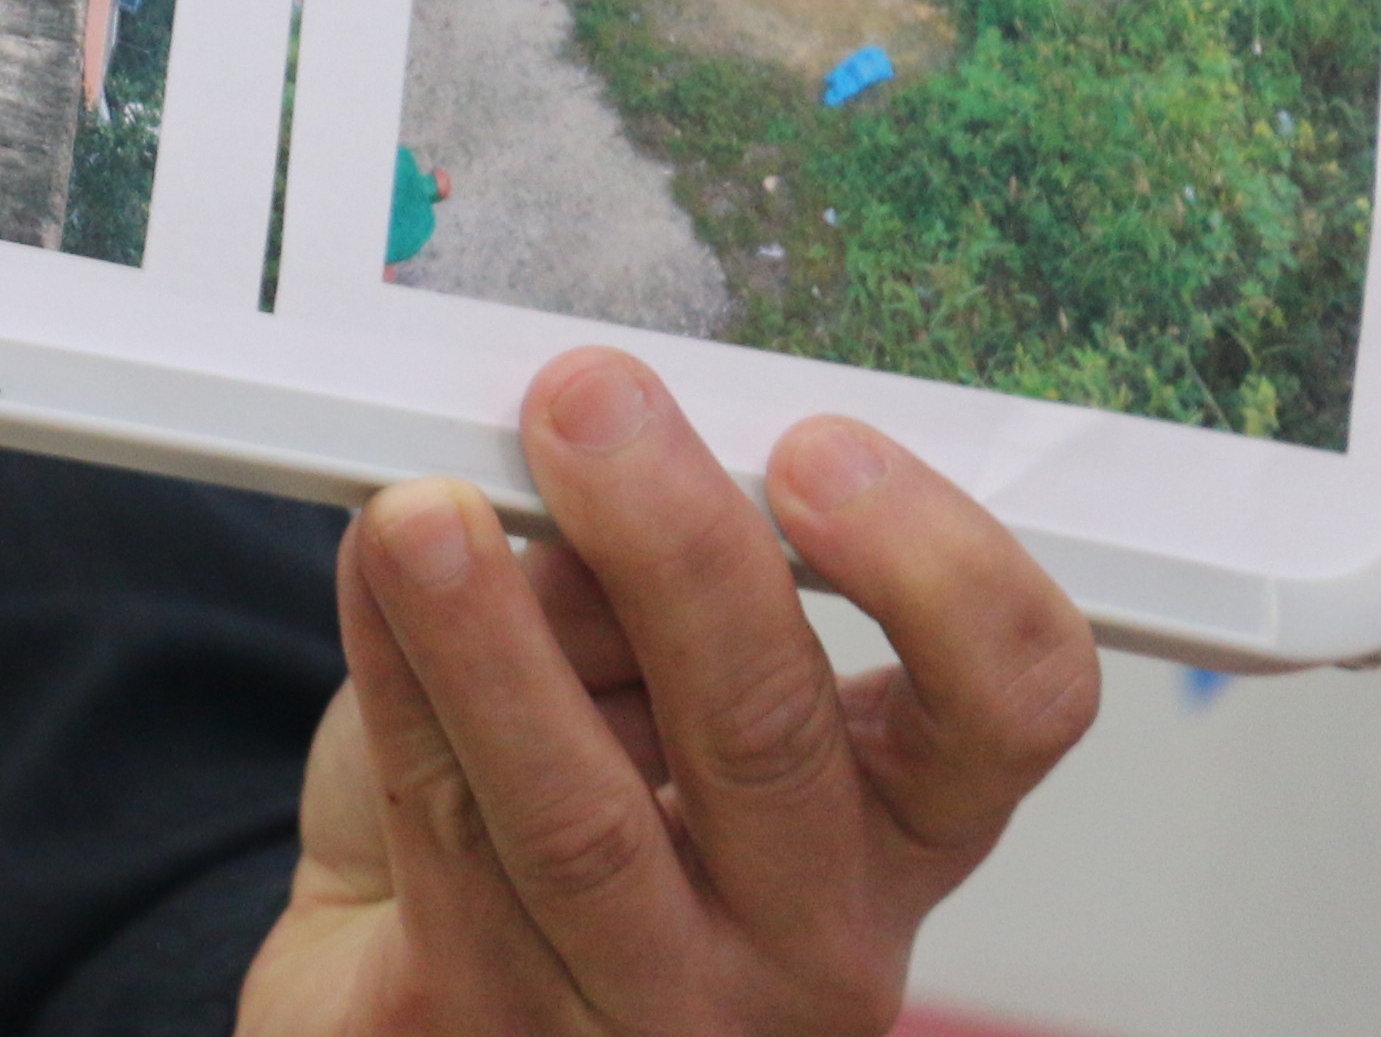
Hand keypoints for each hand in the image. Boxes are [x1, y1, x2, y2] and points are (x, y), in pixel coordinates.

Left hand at [242, 350, 1098, 1035]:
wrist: (403, 979)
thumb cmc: (558, 794)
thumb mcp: (631, 674)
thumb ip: (637, 581)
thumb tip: (586, 449)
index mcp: (894, 822)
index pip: (1011, 705)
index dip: (938, 575)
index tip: (818, 450)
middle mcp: (810, 940)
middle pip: (776, 741)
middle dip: (676, 553)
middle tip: (586, 406)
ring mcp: (656, 1010)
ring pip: (581, 821)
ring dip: (496, 639)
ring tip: (424, 511)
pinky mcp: (487, 1028)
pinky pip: (443, 835)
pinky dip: (397, 683)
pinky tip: (368, 577)